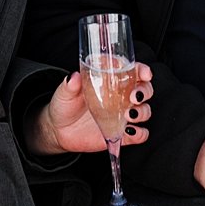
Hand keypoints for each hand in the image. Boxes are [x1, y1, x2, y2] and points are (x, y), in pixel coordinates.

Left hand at [26, 67, 153, 155]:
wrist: (59, 130)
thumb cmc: (64, 106)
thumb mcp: (64, 93)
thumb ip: (70, 85)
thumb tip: (73, 76)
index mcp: (111, 81)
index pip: (133, 71)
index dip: (142, 70)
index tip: (144, 73)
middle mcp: (121, 97)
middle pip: (145, 90)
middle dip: (144, 91)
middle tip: (134, 96)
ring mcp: (122, 116)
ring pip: (145, 111)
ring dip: (142, 112)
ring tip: (129, 115)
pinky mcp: (121, 134)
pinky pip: (140, 134)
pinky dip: (140, 134)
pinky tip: (130, 132)